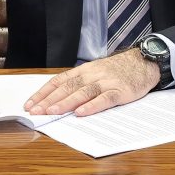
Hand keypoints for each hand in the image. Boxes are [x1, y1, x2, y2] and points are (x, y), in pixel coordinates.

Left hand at [24, 49, 158, 116]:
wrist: (144, 62)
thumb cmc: (118, 70)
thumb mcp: (96, 71)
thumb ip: (80, 83)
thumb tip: (57, 99)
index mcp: (85, 70)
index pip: (59, 80)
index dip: (43, 92)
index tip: (29, 104)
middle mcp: (93, 74)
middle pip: (68, 87)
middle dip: (49, 100)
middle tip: (35, 111)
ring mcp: (107, 82)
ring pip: (83, 92)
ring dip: (66, 102)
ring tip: (52, 111)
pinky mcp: (121, 91)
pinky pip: (105, 98)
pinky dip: (92, 106)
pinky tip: (81, 112)